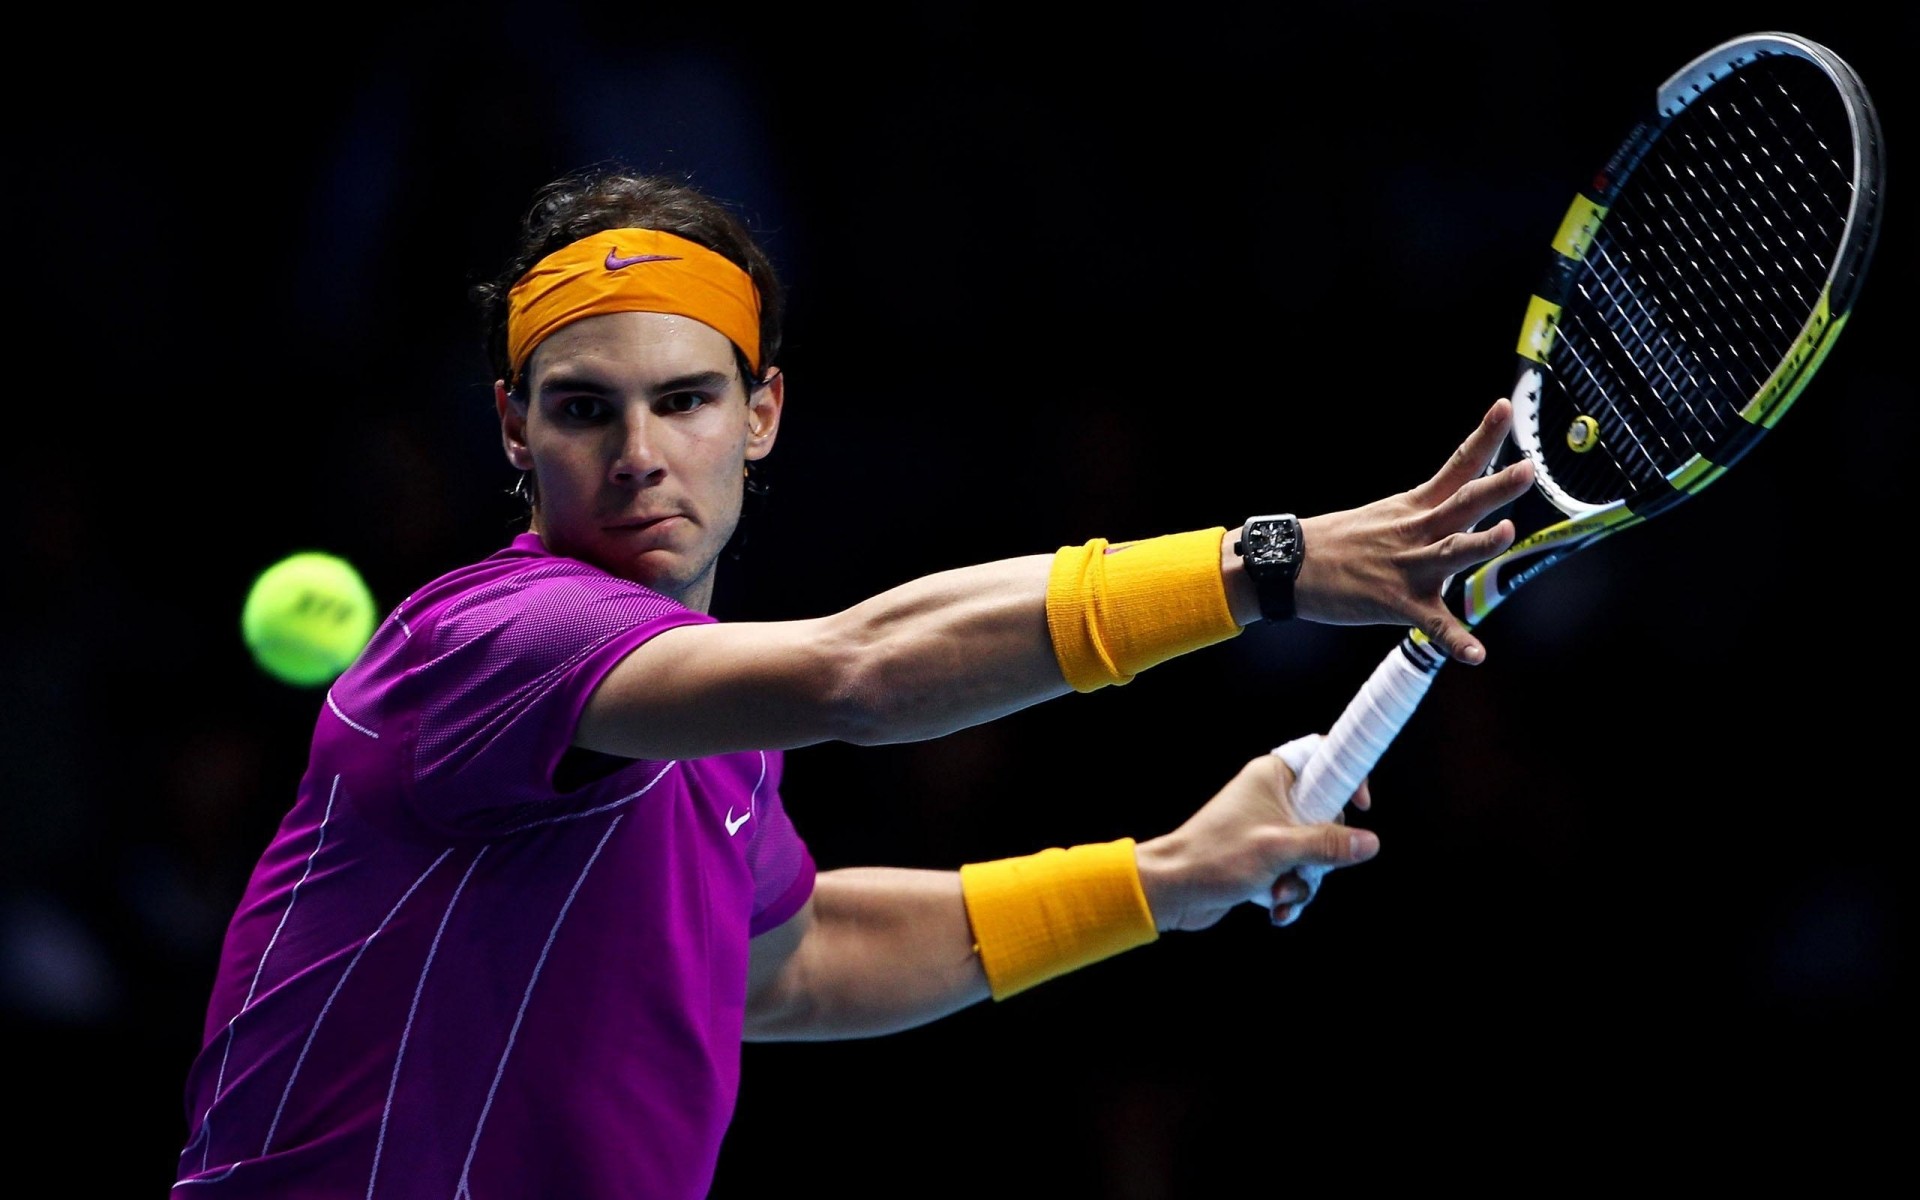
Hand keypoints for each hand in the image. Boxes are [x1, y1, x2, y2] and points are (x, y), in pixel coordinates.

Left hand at [1135, 753, 1378, 932]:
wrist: (1173, 890)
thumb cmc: (1215, 857)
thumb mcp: (1279, 848)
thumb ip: (1327, 844)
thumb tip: (1370, 843)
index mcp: (1273, 776)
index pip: (1323, 755)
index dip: (1348, 773)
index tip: (1361, 804)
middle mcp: (1272, 798)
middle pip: (1327, 816)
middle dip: (1322, 854)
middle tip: (1305, 865)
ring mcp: (1268, 830)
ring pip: (1313, 852)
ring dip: (1302, 881)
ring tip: (1278, 894)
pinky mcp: (1263, 859)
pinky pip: (1295, 874)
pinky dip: (1289, 894)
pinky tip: (1276, 911)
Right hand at [1295, 397, 1534, 663]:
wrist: (1289, 567)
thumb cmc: (1336, 543)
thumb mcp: (1382, 516)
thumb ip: (1425, 515)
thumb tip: (1457, 508)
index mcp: (1414, 507)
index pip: (1457, 466)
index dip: (1484, 437)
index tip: (1505, 407)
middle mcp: (1416, 531)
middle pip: (1463, 504)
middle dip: (1497, 487)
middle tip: (1527, 469)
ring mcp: (1407, 567)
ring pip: (1451, 552)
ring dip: (1480, 544)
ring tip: (1506, 533)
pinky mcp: (1396, 603)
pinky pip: (1432, 624)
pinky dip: (1455, 641)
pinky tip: (1476, 653)